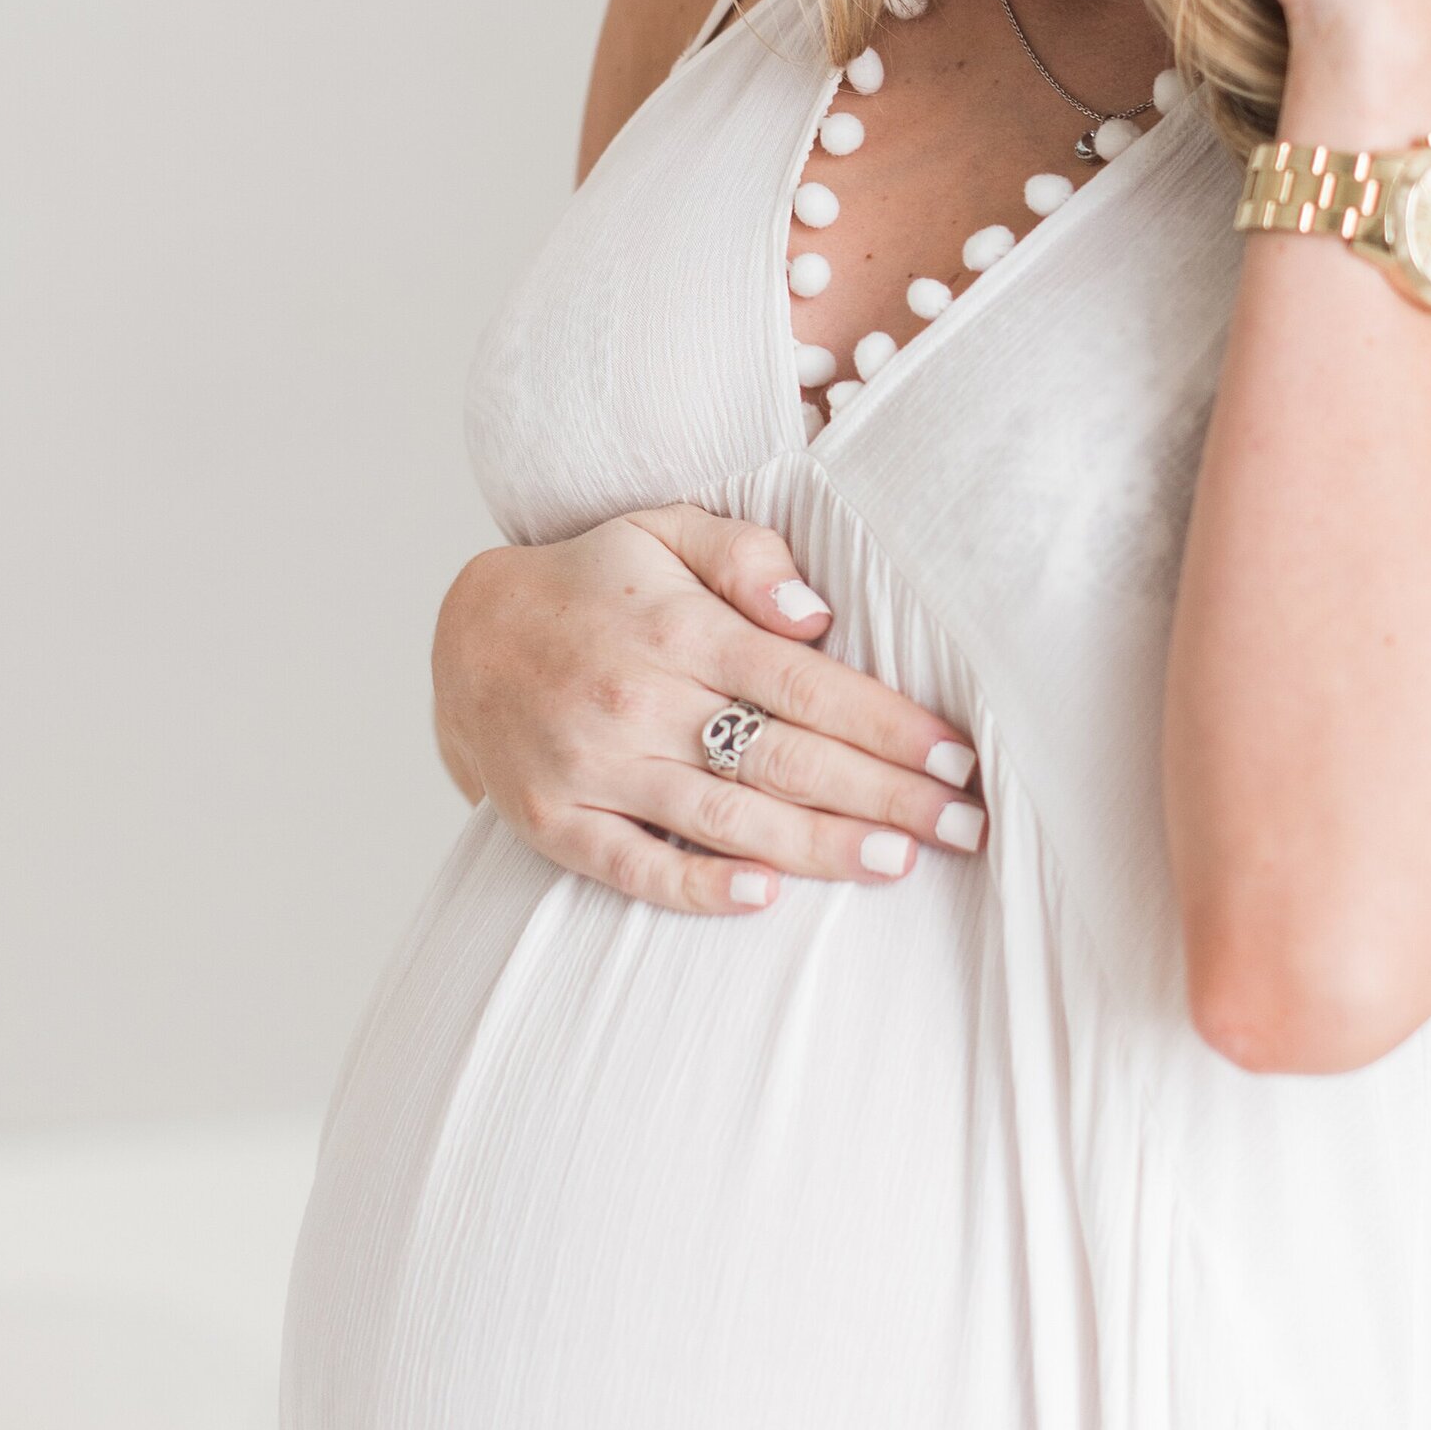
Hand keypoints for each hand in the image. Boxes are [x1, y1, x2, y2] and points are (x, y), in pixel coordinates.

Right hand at [431, 502, 988, 914]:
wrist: (465, 636)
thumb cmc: (593, 583)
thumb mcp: (664, 531)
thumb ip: (746, 556)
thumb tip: (817, 614)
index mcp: (679, 629)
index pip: (805, 685)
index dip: (887, 723)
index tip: (954, 755)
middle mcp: (640, 700)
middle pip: (784, 757)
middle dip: (883, 796)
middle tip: (965, 827)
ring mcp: (596, 767)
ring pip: (727, 819)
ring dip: (820, 848)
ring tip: (900, 864)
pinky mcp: (557, 822)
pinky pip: (636, 866)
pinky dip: (699, 886)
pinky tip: (767, 898)